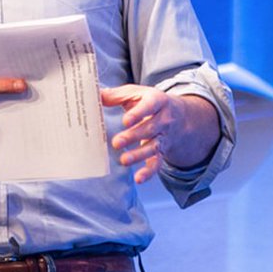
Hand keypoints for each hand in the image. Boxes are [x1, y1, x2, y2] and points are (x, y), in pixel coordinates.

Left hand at [102, 85, 217, 183]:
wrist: (180, 115)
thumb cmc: (149, 102)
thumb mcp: (136, 93)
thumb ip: (115, 95)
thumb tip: (93, 96)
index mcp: (157, 101)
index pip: (149, 106)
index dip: (138, 113)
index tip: (125, 121)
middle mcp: (164, 119)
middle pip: (149, 129)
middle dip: (133, 136)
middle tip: (116, 142)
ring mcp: (164, 137)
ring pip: (153, 147)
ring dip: (139, 155)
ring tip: (124, 160)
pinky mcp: (162, 151)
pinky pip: (157, 163)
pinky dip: (149, 172)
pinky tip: (139, 178)